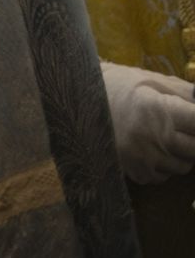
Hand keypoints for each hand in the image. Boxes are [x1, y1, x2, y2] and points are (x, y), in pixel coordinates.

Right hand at [101, 60, 194, 183]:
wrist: (74, 102)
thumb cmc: (114, 86)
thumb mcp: (147, 80)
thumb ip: (182, 91)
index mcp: (159, 111)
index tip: (191, 117)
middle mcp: (154, 138)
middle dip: (192, 138)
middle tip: (180, 127)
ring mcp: (144, 158)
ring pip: (183, 166)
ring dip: (180, 154)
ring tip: (163, 138)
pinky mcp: (134, 172)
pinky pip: (163, 177)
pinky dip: (162, 166)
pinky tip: (150, 150)